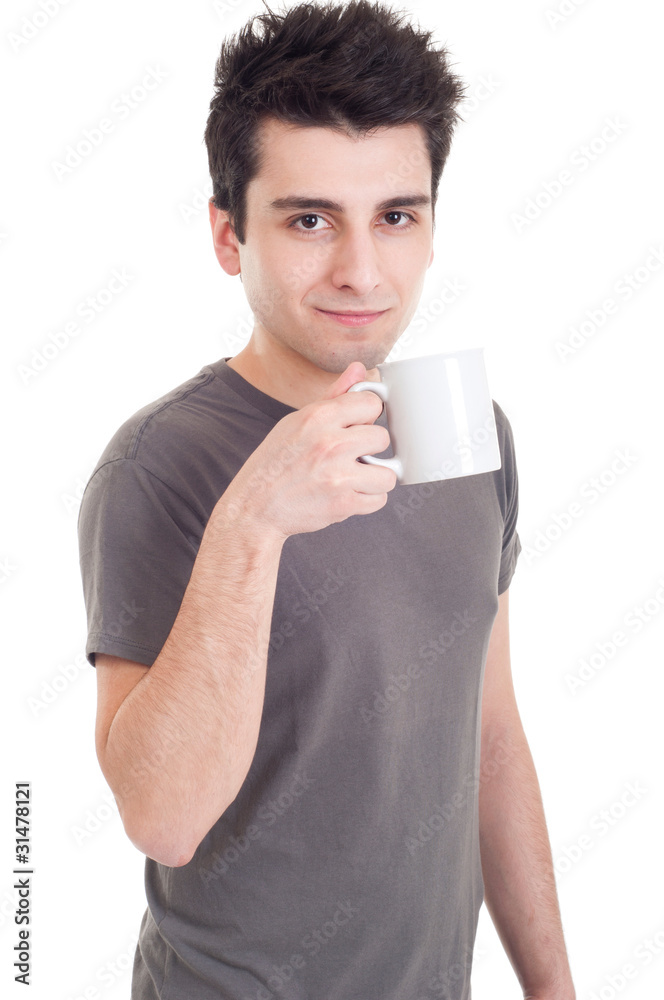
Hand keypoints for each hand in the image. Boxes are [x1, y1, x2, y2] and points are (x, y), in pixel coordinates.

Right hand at [222, 361, 396, 538]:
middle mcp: (330, 443)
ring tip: (352, 478)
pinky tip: (347, 495)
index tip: (356, 427)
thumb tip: (359, 368)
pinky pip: (379, 499)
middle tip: (350, 456)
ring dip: (373, 479)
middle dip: (370, 449)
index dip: (366, 416)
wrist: (254, 507)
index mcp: (318, 417)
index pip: (372, 403)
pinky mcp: (342, 504)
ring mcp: (338, 475)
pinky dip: (366, 500)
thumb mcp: (296, 421)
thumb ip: (334, 396)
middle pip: (383, 437)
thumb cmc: (275, 463)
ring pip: (388, 473)